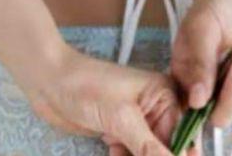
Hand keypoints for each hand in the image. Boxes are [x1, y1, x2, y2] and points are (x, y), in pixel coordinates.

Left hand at [7, 41, 184, 155]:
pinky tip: (110, 150)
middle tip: (126, 149)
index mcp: (164, 94)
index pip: (182, 135)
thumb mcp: (122, 118)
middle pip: (164, 147)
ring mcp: (136, 120)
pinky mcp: (119, 131)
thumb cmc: (87, 87)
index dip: (178, 154)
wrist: (49, 83)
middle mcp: (155, 107)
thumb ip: (148, 148)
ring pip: (147, 153)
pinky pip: (131, 154)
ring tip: (117, 149)